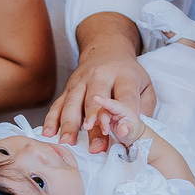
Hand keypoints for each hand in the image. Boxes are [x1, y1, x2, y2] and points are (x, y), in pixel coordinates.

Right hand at [44, 36, 155, 153]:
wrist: (107, 50)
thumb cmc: (127, 75)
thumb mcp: (145, 86)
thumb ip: (144, 108)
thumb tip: (134, 130)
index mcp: (123, 75)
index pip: (123, 96)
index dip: (123, 114)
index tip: (122, 131)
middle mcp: (99, 76)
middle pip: (95, 100)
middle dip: (94, 122)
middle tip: (95, 145)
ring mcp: (80, 82)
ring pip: (73, 103)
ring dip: (70, 124)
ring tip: (68, 142)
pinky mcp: (68, 88)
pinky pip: (58, 104)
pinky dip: (52, 119)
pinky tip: (49, 133)